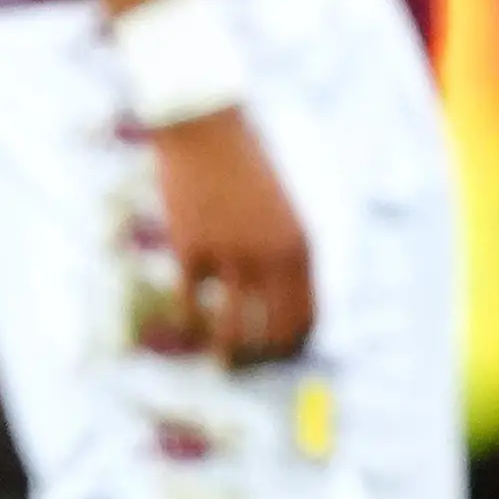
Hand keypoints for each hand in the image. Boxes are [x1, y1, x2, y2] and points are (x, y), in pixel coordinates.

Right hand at [149, 109, 315, 364]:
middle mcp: (271, 256)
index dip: (295, 346)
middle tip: (251, 367)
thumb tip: (281, 313)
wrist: (207, 131)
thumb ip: (285, 258)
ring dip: (229, 354)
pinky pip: (193, 306)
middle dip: (265, 358)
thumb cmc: (247, 171)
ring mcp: (230, 255)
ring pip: (233, 330)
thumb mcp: (282, 213)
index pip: (307, 317)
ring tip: (223, 363)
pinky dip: (192, 322)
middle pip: (275, 332)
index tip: (282, 357)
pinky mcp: (191, 251)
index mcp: (301, 246)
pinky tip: (191, 326)